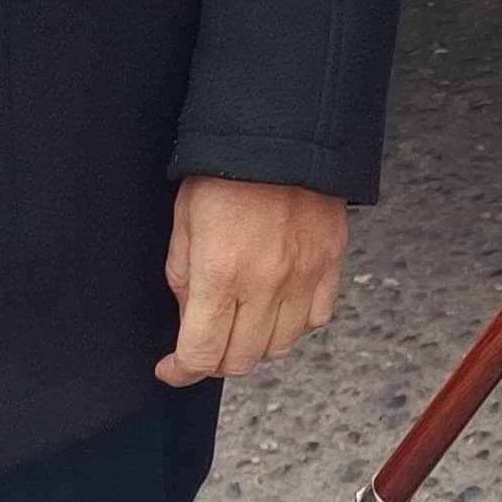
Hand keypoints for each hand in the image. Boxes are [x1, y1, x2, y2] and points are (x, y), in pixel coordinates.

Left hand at [156, 178, 348, 385]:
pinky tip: (278, 305)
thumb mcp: (184, 222)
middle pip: (240, 360)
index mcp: (220, 272)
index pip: (201, 354)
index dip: (180, 370)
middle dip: (213, 360)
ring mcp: (303, 275)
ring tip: (242, 321)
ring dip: (255, 345)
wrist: (282, 131)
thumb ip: (183, 279)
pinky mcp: (329, 262)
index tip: (172, 366)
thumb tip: (189, 319)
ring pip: (279, 347)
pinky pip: (315, 318)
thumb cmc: (226, 170)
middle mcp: (265, 283)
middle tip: (204, 341)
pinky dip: (294, 324)